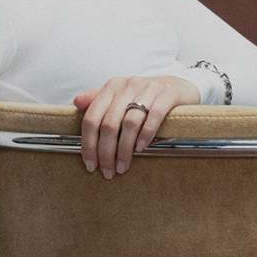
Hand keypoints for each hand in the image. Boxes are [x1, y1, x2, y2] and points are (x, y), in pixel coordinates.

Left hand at [72, 73, 200, 176]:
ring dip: (124, 149)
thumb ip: (98, 99)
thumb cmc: (147, 97)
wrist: (180, 87)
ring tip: (123, 166)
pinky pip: (153, 117)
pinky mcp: (167, 94)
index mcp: (112, 87)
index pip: (92, 118)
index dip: (88, 144)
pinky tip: (141, 148)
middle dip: (106, 152)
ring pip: (129, 123)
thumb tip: (76, 102)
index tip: (91, 164)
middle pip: (109, 124)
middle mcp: (128, 85)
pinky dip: (145, 135)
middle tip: (108, 171)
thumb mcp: (121, 96)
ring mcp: (149, 89)